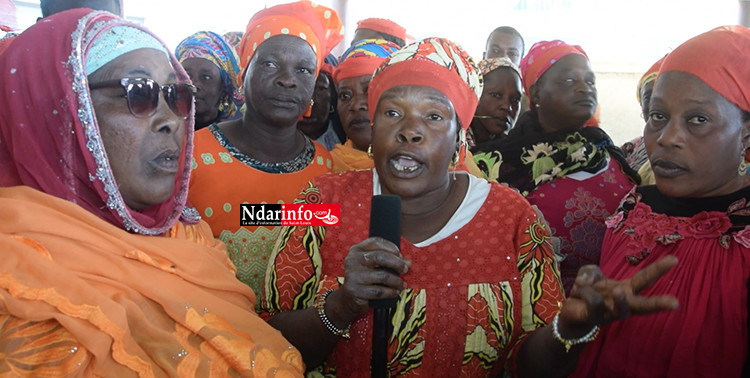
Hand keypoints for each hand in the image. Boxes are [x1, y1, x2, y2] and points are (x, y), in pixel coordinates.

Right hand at [326, 237, 410, 324]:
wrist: (347, 299)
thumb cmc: (363, 279)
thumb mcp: (371, 265)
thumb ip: (387, 260)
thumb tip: (407, 262)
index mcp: (356, 250)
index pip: (376, 242)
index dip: (392, 247)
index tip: (401, 256)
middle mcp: (352, 261)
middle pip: (380, 257)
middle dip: (397, 263)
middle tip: (405, 269)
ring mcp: (353, 276)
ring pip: (383, 276)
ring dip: (397, 281)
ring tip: (402, 284)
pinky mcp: (356, 291)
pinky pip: (380, 291)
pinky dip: (391, 292)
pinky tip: (395, 292)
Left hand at [558, 255, 678, 336]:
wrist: (571, 313)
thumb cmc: (588, 291)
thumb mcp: (590, 273)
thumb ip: (591, 271)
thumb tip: (588, 281)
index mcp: (626, 289)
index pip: (645, 278)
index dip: (658, 269)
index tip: (674, 259)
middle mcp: (623, 304)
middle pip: (644, 306)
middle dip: (660, 304)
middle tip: (675, 303)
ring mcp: (610, 314)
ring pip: (621, 309)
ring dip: (620, 299)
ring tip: (617, 291)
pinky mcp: (595, 318)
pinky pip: (592, 301)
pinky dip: (582, 290)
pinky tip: (578, 292)